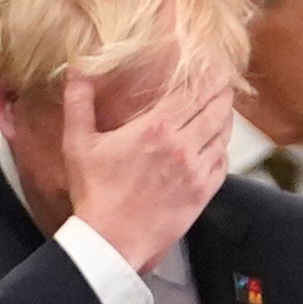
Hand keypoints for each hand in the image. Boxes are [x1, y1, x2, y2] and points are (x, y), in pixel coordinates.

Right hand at [62, 71, 231, 270]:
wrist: (111, 240)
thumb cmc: (94, 192)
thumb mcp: (78, 142)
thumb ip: (79, 101)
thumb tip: (77, 67)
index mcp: (156, 129)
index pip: (194, 91)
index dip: (208, 75)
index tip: (213, 63)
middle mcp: (183, 147)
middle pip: (216, 108)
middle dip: (222, 90)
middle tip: (222, 80)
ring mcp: (197, 172)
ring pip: (223, 134)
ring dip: (225, 117)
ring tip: (222, 106)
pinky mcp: (203, 194)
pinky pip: (223, 163)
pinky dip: (223, 148)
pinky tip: (217, 142)